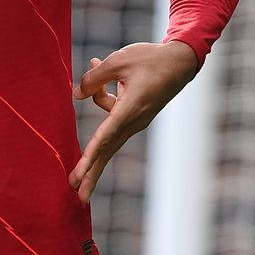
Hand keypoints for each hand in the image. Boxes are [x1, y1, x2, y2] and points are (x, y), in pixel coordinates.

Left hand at [70, 40, 197, 202]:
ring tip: (74, 178)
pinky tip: (94, 73)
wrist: (180, 61)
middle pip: (108, 150)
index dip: (91, 153)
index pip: (106, 134)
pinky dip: (101, 102)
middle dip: (92, 173)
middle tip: (78, 196)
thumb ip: (95, 78)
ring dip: (92, 156)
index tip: (82, 171)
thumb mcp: (118, 61)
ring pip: (108, 140)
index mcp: (131, 108)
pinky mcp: (136, 117)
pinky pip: (112, 121)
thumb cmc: (150, 58)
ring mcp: (136, 121)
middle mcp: (134, 120)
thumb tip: (76, 94)